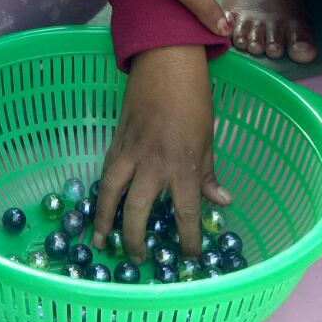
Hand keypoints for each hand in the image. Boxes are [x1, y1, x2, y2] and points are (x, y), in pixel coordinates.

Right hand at [90, 45, 229, 260]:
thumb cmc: (194, 98)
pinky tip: (100, 205)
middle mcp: (153, 164)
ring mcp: (130, 152)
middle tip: (136, 258)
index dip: (188, 239)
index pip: (185, 214)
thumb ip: (208, 173)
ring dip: (104, 220)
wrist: (165, 63)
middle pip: (137, 210)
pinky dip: (102, 192)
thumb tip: (221, 202)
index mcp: (182, 166)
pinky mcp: (116, 140)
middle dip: (135, 238)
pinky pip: (106, 172)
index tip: (190, 256)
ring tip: (99, 242)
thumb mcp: (208, 137)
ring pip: (111, 193)